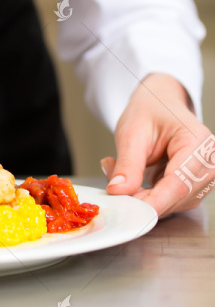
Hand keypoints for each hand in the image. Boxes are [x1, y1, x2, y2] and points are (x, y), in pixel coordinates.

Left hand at [100, 73, 214, 216]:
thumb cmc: (149, 111)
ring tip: (118, 166)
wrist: (159, 104)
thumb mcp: (132, 132)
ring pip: (170, 203)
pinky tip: (131, 176)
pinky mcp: (193, 188)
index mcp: (198, 143)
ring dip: (140, 195)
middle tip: (111, 174)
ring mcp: (203, 178)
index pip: (179, 183)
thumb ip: (128, 164)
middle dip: (140, 196)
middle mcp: (208, 164)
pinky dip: (146, 194)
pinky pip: (168, 201)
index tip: (130, 211)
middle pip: (176, 197)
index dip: (154, 201)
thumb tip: (118, 192)